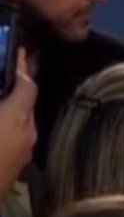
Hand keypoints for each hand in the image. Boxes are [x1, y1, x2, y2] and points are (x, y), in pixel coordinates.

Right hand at [0, 49, 37, 199]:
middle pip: (27, 103)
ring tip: (0, 100)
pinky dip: (9, 125)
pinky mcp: (20, 165)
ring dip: (12, 108)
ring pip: (23, 121)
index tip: (19, 51)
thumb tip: (6, 100)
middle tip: (5, 73)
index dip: (22, 67)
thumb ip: (2, 102)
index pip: (28, 86)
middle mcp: (28, 133)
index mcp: (16, 118)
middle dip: (16, 88)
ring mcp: (26, 151)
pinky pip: (18, 137)